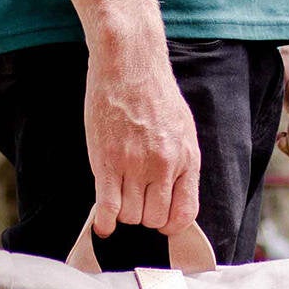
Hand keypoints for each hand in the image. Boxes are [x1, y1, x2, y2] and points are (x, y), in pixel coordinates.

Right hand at [85, 39, 201, 235]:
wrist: (129, 64)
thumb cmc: (154, 92)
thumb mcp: (182, 128)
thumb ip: (180, 162)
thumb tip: (173, 193)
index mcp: (186, 159)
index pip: (184, 213)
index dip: (170, 224)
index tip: (159, 219)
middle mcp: (163, 166)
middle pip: (154, 218)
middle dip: (143, 216)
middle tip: (134, 201)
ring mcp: (135, 166)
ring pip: (131, 216)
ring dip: (123, 213)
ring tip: (118, 196)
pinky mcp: (107, 162)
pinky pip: (108, 208)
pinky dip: (104, 223)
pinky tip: (102, 224)